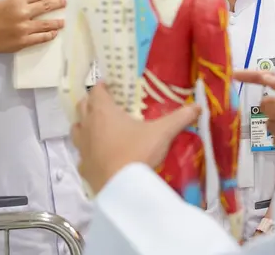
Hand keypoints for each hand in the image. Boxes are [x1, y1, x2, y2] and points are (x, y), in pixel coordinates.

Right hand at [0, 0, 65, 54]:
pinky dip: (49, 35)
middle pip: (46, 6)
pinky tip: (54, 33)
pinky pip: (41, 38)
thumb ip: (19, 0)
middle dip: (58, 3)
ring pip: (46, 24)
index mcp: (16, 0)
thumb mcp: (3, 1)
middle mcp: (22, 13)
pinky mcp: (23, 41)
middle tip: (64, 2)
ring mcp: (24, 28)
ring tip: (63, 21)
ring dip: (57, 22)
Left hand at [72, 83, 200, 193]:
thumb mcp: (162, 133)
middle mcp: (88, 125)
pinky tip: (99, 155)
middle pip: (82, 106)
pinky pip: (81, 154)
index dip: (103, 86)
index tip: (112, 86)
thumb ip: (180, 118)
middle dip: (92, 102)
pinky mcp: (83, 166)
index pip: (96, 90)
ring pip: (76, 128)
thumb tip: (198, 106)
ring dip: (84, 124)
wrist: (122, 189)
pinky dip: (87, 151)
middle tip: (107, 104)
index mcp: (103, 111)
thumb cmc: (138, 153)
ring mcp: (82, 147)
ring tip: (99, 127)